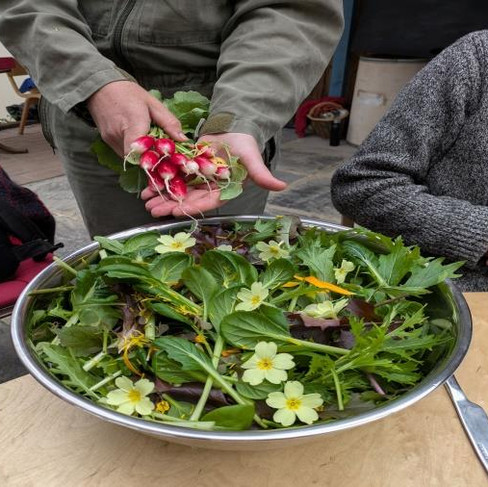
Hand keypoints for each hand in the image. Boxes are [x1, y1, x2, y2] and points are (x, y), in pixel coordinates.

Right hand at [87, 81, 186, 155]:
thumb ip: (169, 123)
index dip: (153, 158)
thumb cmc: (129, 94)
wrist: (100, 87)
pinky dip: (135, 153)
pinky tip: (140, 142)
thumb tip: (184, 140)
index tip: (165, 157)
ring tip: (152, 145)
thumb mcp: (154, 104)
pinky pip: (124, 154)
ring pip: (132, 158)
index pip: (140, 150)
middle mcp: (119, 134)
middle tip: (163, 154)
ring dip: (144, 156)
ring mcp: (111, 140)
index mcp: (133, 122)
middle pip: (139, 158)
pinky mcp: (107, 142)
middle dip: (153, 159)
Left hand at [141, 132, 286, 217]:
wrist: (234, 128)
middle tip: (153, 210)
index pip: (208, 202)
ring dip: (162, 197)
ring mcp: (198, 181)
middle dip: (171, 205)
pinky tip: (147, 187)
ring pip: (178, 192)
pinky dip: (161, 182)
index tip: (176, 211)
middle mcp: (210, 189)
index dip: (192, 207)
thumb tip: (282, 186)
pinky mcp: (189, 170)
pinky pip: (174, 178)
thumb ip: (262, 174)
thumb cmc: (245, 143)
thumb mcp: (252, 158)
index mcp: (225, 190)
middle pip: (189, 200)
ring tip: (145, 202)